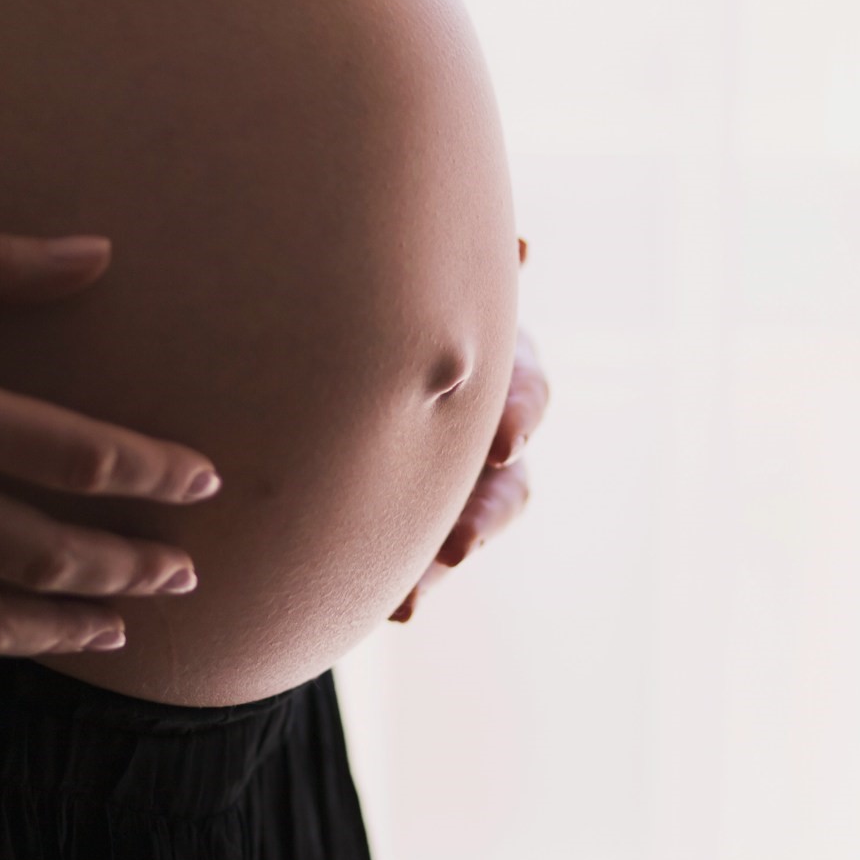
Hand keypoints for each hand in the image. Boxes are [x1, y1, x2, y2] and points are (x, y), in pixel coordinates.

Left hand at [390, 237, 547, 623]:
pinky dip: (412, 586)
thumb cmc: (386, 293)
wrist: (336, 346)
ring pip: (470, 529)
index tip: (502, 442)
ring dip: (445, 562)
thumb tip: (522, 250)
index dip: (519, 414)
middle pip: (506, 480)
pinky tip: (396, 609)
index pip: (523, 387)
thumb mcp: (416, 281)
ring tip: (412, 598)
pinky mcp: (425, 519)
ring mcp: (461, 478)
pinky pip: (424, 562)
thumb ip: (451, 270)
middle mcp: (488, 423)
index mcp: (493, 359)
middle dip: (485, 512)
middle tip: (459, 543)